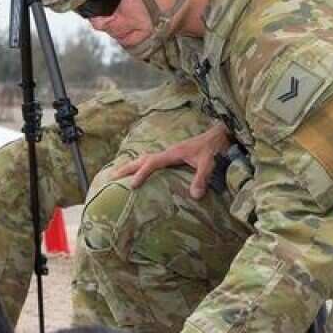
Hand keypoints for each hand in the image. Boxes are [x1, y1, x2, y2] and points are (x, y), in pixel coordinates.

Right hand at [110, 121, 230, 198]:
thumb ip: (201, 178)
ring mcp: (170, 153)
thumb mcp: (210, 163)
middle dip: (127, 168)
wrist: (221, 136)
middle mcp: (168, 152)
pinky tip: (139, 172)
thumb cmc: (215, 148)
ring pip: (145, 159)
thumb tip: (195, 196)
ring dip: (132, 166)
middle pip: (142, 159)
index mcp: (173, 153)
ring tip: (118, 174)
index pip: (152, 163)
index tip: (132, 185)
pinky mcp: (173, 156)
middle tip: (112, 177)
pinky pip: (152, 161)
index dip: (141, 174)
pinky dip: (141, 165)